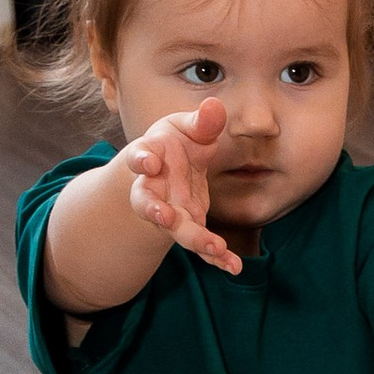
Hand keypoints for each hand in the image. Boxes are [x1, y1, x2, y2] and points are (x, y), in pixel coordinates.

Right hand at [124, 101, 240, 274]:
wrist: (168, 168)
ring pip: (175, 229)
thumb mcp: (187, 127)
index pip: (139, 158)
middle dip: (153, 211)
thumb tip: (214, 106)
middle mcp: (153, 189)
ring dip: (192, 239)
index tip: (149, 162)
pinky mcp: (188, 225)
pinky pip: (200, 244)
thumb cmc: (174, 142)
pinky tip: (233, 267)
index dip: (142, 160)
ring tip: (215, 248)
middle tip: (164, 218)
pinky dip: (215, 257)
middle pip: (149, 203)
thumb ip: (201, 122)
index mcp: (149, 157)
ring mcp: (169, 211)